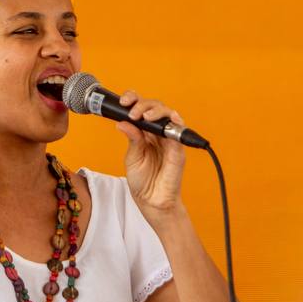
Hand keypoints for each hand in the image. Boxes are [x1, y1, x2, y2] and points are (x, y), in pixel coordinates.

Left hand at [116, 92, 186, 217]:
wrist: (151, 201)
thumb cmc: (142, 181)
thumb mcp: (132, 158)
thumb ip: (132, 139)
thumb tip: (123, 122)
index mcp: (144, 132)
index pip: (142, 108)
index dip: (134, 100)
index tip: (123, 101)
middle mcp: (158, 133)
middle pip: (155, 107)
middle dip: (143, 105)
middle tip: (133, 113)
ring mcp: (169, 140)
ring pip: (168, 115)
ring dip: (157, 111)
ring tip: (144, 117)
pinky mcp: (178, 150)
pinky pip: (180, 133)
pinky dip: (175, 123)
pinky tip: (168, 119)